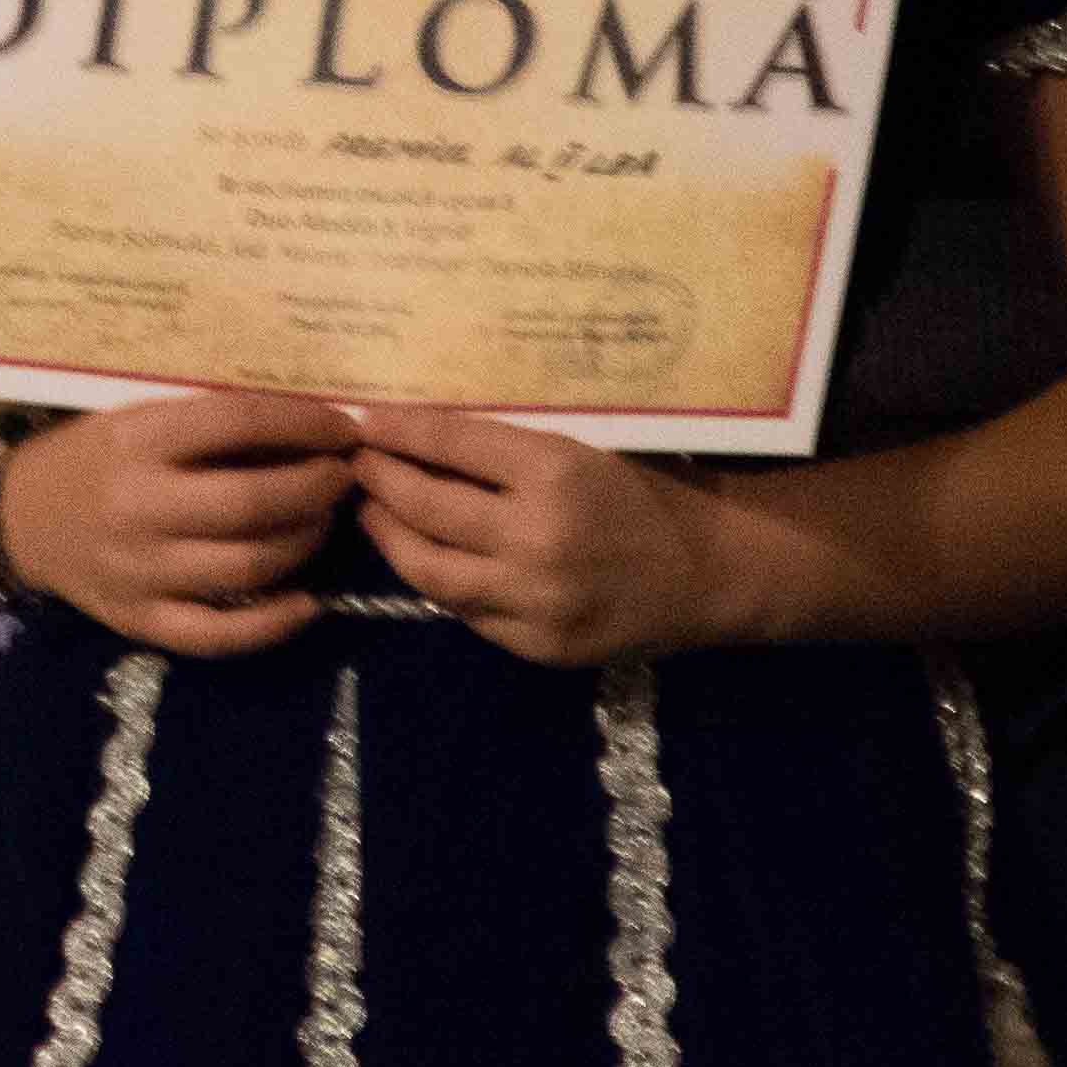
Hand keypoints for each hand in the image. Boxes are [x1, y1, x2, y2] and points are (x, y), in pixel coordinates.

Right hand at [0, 390, 354, 653]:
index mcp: (138, 440)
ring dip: (305, 543)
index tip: (343, 427)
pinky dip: (273, 624)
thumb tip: (307, 424)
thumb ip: (209, 421)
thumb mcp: (140, 416)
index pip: (237, 423)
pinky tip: (309, 602)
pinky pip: (219, 635)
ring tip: (325, 522)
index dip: (303, 423)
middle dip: (316, 489)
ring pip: (247, 567)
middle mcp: (138, 506)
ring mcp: (140, 570)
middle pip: (251, 503)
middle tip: (345, 478)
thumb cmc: (96, 455)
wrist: (22, 516)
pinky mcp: (140, 620)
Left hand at [342, 402, 731, 664]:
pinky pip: (466, 613)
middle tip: (355, 464)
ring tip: (371, 514)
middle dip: (378, 481)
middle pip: (425, 507)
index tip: (364, 421)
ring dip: (389, 538)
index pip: (450, 443)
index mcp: (554, 471)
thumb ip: (505, 451)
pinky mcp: (538, 645)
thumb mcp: (580, 449)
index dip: (397, 431)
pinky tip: (423, 559)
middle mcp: (538, 536)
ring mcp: (536, 599)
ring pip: (429, 572)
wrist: (711, 572)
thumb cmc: (644, 494)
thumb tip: (418, 436)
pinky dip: (439, 583)